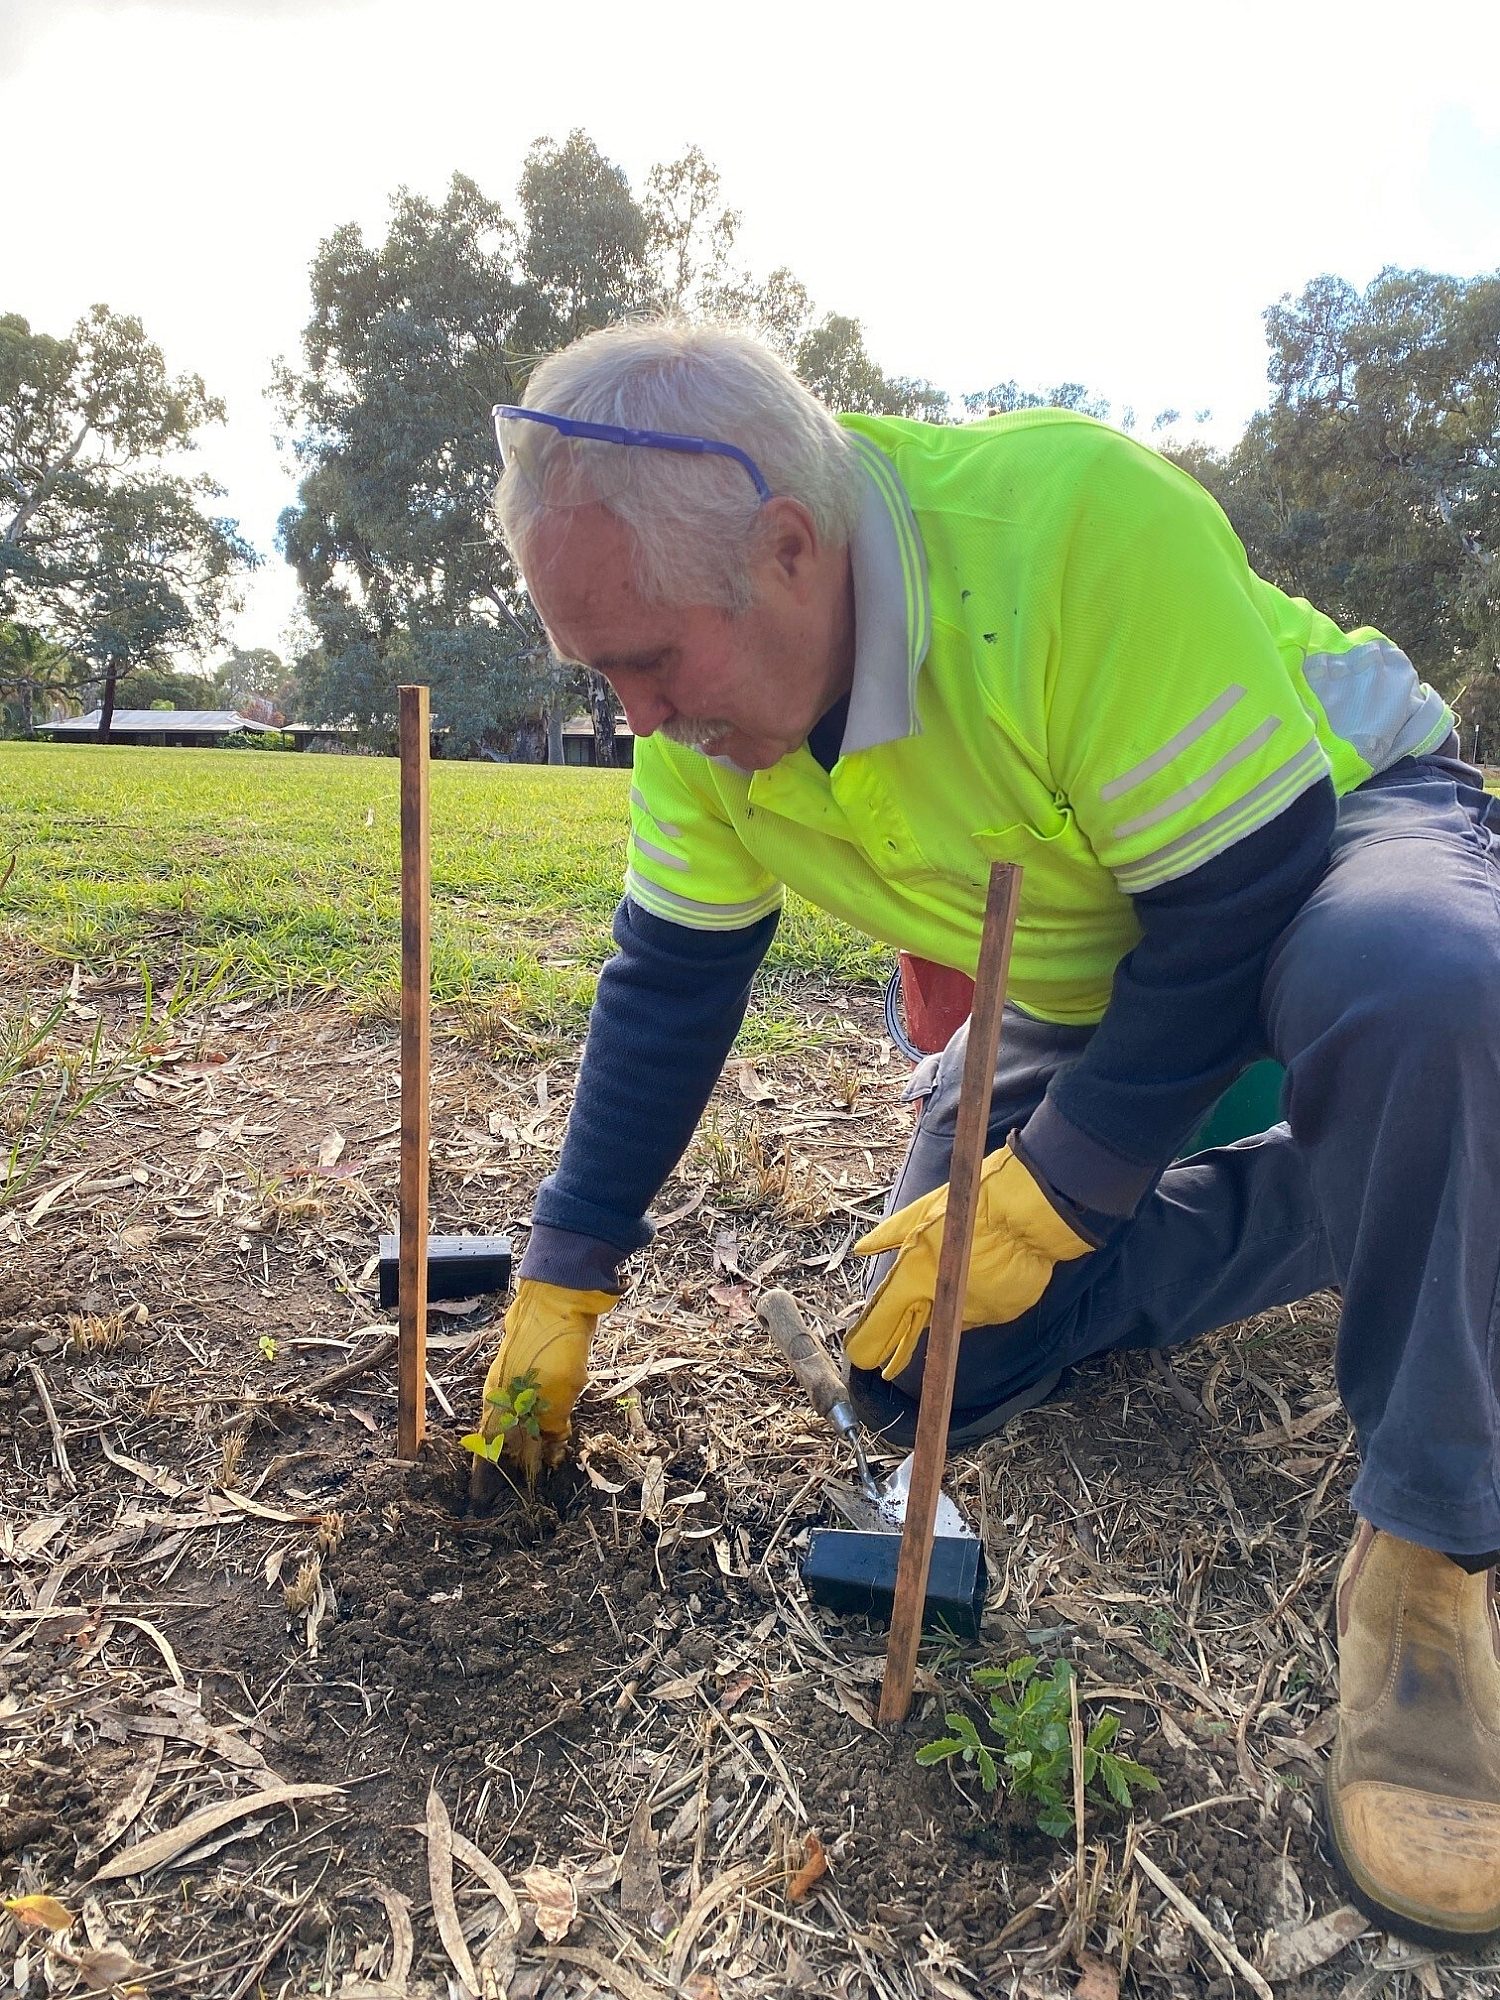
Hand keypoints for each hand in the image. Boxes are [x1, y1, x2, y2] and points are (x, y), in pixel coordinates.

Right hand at [467, 1279, 615, 1490]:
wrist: (561, 1293)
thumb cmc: (554, 1344)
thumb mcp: (559, 1392)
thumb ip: (552, 1426)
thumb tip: (550, 1456)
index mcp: (498, 1400)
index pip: (486, 1446)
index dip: (485, 1472)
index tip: (482, 1497)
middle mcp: (501, 1390)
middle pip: (502, 1434)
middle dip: (510, 1460)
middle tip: (521, 1484)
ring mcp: (515, 1375)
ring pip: (518, 1417)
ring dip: (528, 1439)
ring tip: (538, 1461)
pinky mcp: (532, 1364)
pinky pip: (532, 1400)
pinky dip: (539, 1417)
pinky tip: (551, 1426)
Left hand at [843, 1139, 1095, 1381]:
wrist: (1027, 1215)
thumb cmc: (974, 1206)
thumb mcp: (926, 1211)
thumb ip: (891, 1234)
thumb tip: (862, 1248)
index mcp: (916, 1274)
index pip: (884, 1316)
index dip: (869, 1339)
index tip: (859, 1355)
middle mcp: (940, 1300)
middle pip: (910, 1332)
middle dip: (893, 1348)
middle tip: (881, 1365)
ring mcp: (971, 1311)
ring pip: (944, 1322)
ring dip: (937, 1316)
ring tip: (942, 1298)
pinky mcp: (997, 1314)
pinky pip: (974, 1315)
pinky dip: (968, 1306)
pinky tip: (975, 1287)